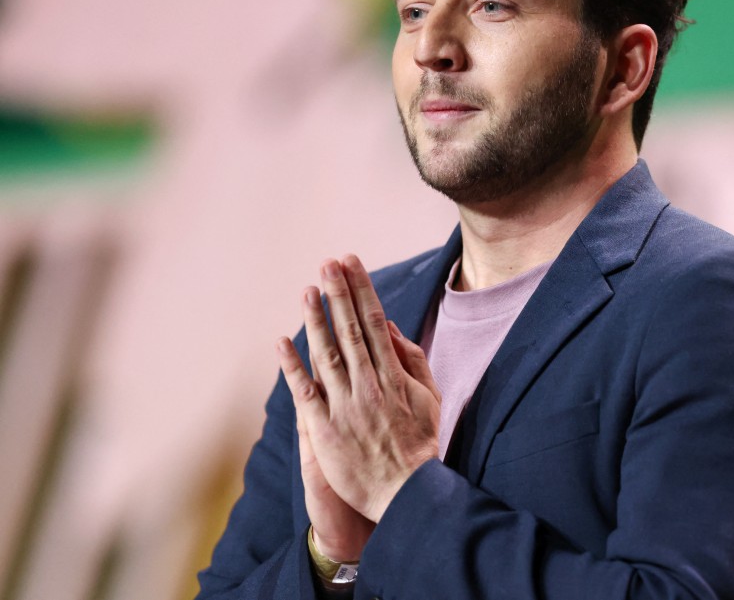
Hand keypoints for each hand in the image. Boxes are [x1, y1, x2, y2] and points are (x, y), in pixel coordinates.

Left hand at [277, 255, 440, 528]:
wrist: (406, 492)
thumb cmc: (420, 444)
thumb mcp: (429, 397)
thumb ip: (411, 360)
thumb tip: (389, 328)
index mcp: (393, 375)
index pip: (374, 322)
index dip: (361, 290)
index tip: (351, 263)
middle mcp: (368, 384)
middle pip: (350, 330)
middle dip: (338, 293)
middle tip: (328, 263)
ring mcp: (345, 406)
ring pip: (327, 354)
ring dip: (316, 319)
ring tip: (307, 289)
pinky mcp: (325, 429)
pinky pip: (305, 391)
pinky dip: (292, 366)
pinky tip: (282, 341)